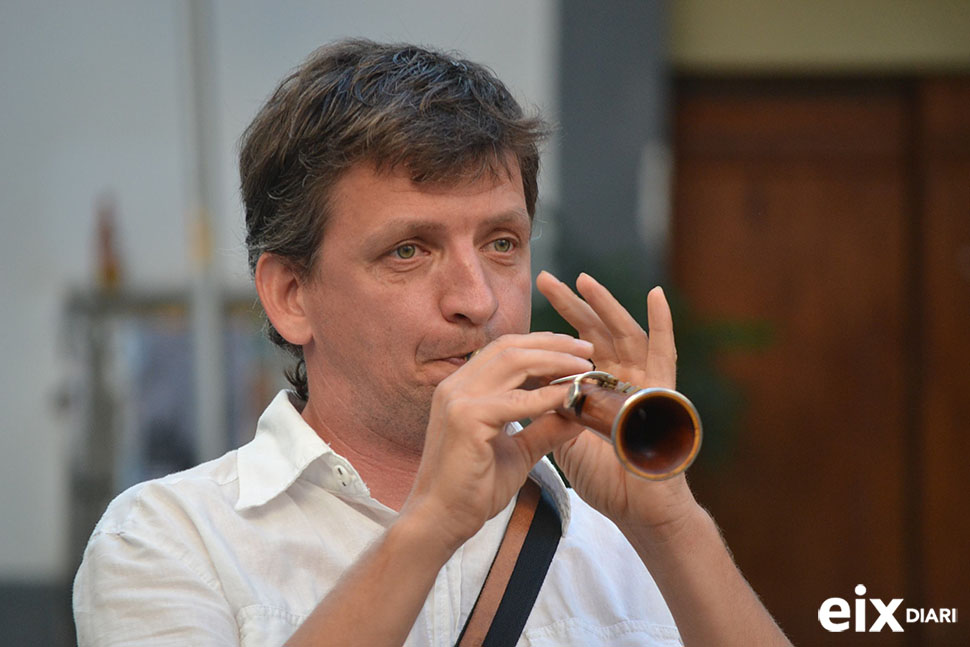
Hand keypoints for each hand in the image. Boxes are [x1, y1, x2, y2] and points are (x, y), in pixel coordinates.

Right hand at [400, 333, 592, 552]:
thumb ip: (544, 428)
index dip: (541, 344)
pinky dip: (547, 396)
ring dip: (554, 361)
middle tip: (588, 349)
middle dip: (553, 344)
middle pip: (510, 347)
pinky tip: (570, 396)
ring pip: (513, 362)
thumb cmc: (473, 487)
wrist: (440, 519)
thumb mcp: (518, 451)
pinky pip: (515, 401)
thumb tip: (578, 412)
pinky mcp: (465, 419)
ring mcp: (457, 399)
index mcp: (463, 387)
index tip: (575, 349)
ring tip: (584, 366)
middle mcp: (456, 385)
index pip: (504, 349)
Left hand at [535, 271, 697, 533]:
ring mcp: (644, 383)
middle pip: (594, 333)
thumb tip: (522, 384)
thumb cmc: (605, 478)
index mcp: (597, 388)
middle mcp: (621, 379)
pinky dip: (662, 323)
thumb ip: (552, 409)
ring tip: (584, 280)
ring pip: (624, 333)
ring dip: (605, 305)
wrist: (637, 510)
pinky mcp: (664, 393)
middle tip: (544, 279)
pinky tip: (655, 295)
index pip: (570, 349)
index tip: (520, 311)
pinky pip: (665, 353)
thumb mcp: (567, 437)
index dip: (547, 329)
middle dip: (570, 306)